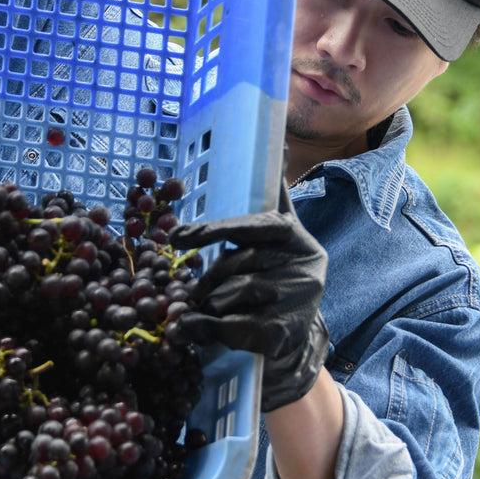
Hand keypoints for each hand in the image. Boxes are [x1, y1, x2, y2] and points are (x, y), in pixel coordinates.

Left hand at [169, 183, 329, 412]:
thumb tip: (277, 145)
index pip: (249, 227)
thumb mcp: (279, 234)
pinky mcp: (283, 332)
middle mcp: (303, 264)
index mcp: (295, 235)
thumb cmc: (277, 274)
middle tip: (193, 290)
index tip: (176, 237)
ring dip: (212, 302)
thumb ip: (274, 197)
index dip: (212, 231)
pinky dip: (207, 328)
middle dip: (211, 277)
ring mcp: (296, 299)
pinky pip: (233, 326)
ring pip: (234, 294)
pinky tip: (193, 328)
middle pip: (238, 262)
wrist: (296, 334)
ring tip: (208, 307)